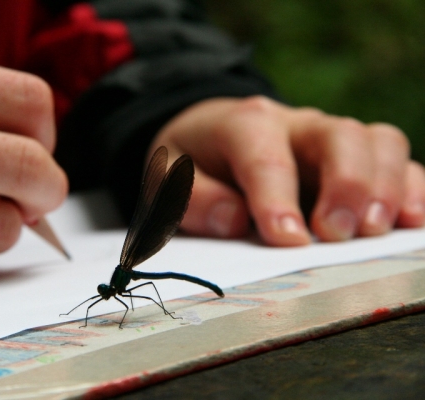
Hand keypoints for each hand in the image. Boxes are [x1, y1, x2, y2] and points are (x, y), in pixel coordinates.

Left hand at [151, 96, 424, 245]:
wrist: (213, 133)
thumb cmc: (194, 159)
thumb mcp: (169, 175)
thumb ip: (193, 198)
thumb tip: (235, 221)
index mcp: (243, 124)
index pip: (265, 156)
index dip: (277, 198)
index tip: (287, 240)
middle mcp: (294, 124)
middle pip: (338, 136)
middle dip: (345, 185)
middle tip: (336, 235)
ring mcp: (328, 136)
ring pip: (375, 141)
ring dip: (384, 187)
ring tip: (376, 231)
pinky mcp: (353, 155)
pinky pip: (395, 160)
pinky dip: (411, 187)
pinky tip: (412, 221)